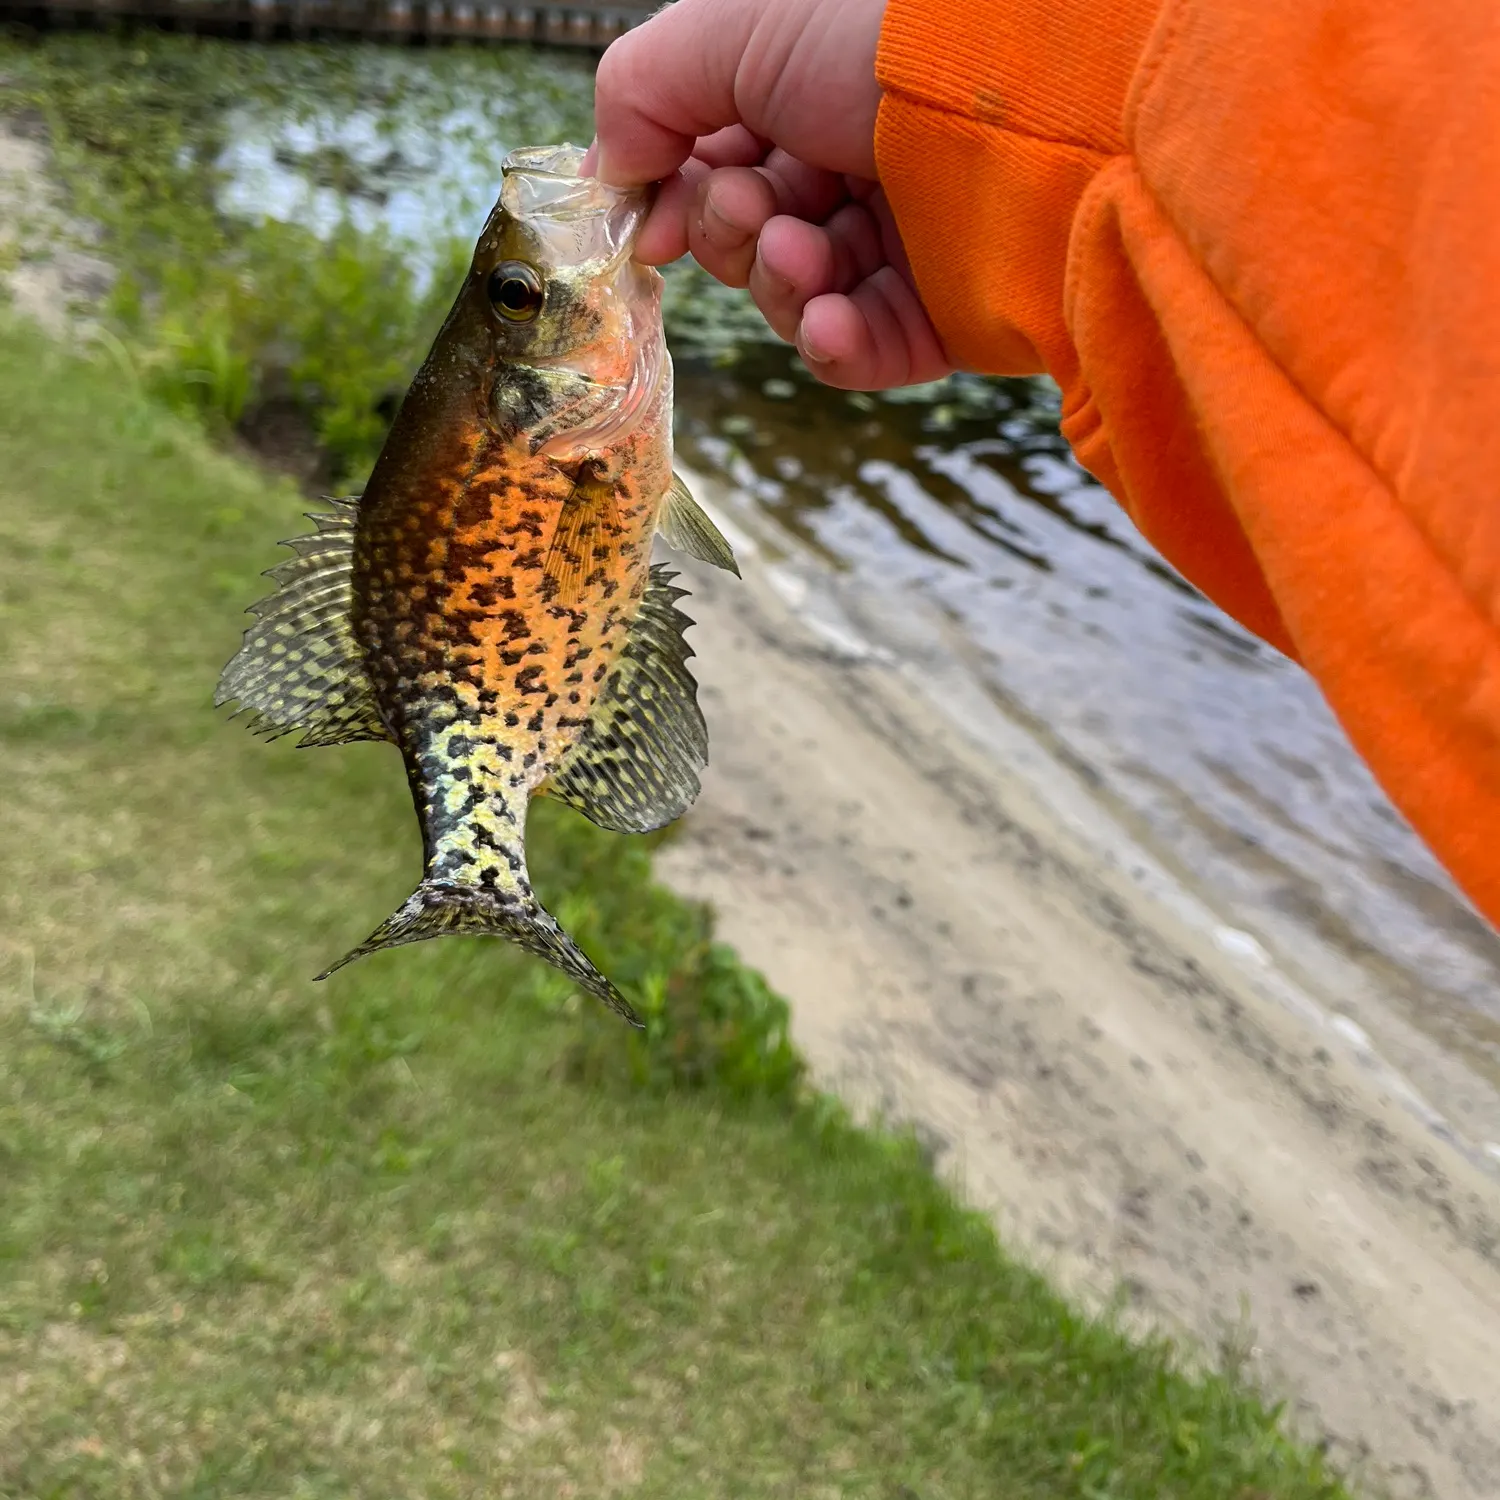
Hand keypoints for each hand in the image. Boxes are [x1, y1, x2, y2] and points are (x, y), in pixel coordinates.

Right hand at [588, 0, 953, 390]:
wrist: (1028, 113)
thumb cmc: (880, 44)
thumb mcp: (732, 27)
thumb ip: (643, 88)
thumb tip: (609, 172)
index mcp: (809, 90)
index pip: (714, 161)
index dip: (675, 197)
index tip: (650, 223)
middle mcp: (854, 163)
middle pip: (744, 235)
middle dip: (729, 233)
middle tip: (753, 213)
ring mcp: (899, 243)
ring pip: (789, 296)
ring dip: (775, 282)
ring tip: (802, 251)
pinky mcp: (938, 315)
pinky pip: (854, 353)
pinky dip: (829, 343)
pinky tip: (830, 320)